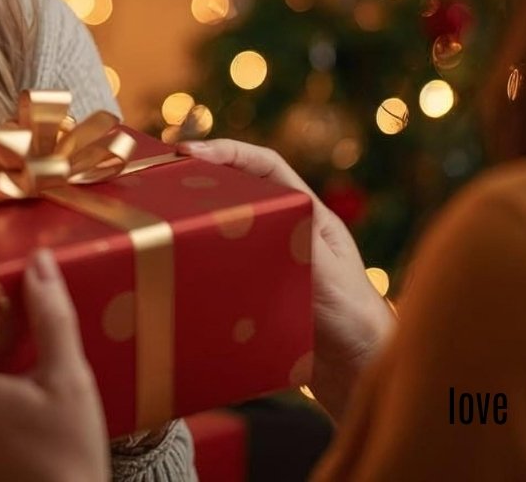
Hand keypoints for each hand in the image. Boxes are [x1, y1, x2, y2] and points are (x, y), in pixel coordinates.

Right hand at [180, 139, 395, 420]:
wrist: (361, 374)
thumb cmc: (356, 320)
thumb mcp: (327, 270)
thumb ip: (296, 241)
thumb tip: (254, 219)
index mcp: (307, 214)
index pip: (265, 165)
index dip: (228, 152)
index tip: (190, 152)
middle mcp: (287, 231)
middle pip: (240, 190)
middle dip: (203, 179)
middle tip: (164, 179)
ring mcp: (270, 261)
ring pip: (228, 226)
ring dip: (200, 219)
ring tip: (167, 218)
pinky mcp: (255, 292)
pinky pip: (223, 266)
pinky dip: (202, 260)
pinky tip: (181, 267)